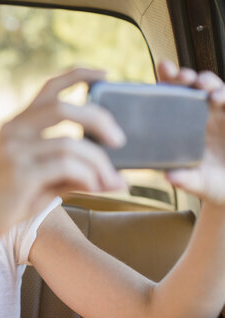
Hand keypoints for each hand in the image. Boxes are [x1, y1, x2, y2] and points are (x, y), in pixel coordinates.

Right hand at [0, 68, 126, 241]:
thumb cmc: (9, 200)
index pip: (49, 88)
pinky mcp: (19, 173)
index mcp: (17, 124)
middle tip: (119, 140)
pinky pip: (66, 166)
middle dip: (99, 120)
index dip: (78, 75)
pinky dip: (88, 175)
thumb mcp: (42, 179)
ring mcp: (14, 151)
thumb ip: (75, 171)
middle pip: (64, 108)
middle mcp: (13, 130)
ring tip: (109, 180)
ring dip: (98, 163)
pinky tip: (93, 186)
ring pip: (70, 144)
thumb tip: (118, 179)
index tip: (104, 75)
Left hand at [159, 61, 224, 204]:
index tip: (163, 69)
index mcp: (186, 124)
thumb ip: (184, 179)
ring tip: (208, 93)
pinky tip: (220, 97)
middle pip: (195, 87)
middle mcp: (204, 115)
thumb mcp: (198, 183)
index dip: (169, 80)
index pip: (174, 97)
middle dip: (189, 77)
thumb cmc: (213, 184)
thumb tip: (169, 175)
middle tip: (183, 77)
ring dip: (211, 85)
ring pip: (218, 90)